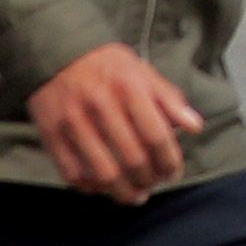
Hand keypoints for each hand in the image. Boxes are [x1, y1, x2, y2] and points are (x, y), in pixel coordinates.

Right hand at [26, 44, 202, 203]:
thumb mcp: (141, 70)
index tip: (173, 172)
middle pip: (133, 159)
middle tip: (154, 184)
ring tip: (134, 195)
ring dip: (123, 192)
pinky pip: (72, 174)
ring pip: (103, 173)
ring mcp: (72, 121)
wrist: (55, 50)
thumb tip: (194, 126)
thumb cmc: (106, 66)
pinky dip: (91, 187)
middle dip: (149, 180)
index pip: (156, 136)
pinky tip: (103, 187)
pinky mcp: (51, 134)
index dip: (169, 162)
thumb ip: (168, 98)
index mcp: (128, 87)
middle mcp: (100, 104)